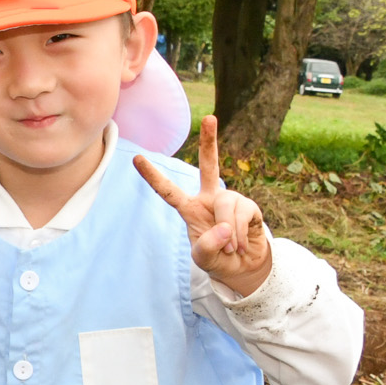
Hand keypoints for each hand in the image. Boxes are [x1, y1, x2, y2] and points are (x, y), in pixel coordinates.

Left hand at [133, 114, 271, 297]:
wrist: (245, 267)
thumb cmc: (218, 259)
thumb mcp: (204, 258)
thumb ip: (206, 246)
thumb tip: (223, 228)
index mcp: (190, 209)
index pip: (168, 191)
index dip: (153, 176)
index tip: (136, 158)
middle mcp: (210, 199)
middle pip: (209, 166)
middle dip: (209, 142)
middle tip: (209, 118)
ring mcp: (230, 201)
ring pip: (227, 204)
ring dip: (229, 231)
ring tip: (231, 248)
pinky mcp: (249, 207)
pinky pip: (242, 215)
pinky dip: (240, 235)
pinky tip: (242, 244)